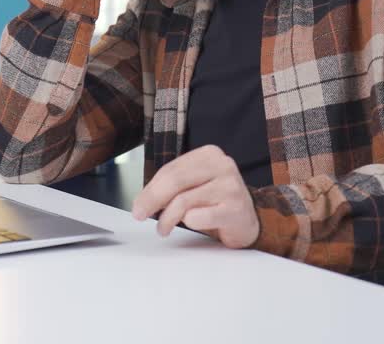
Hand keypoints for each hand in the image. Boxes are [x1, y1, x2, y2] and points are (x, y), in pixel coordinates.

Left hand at [131, 145, 259, 248]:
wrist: (246, 221)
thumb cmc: (216, 202)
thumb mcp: (193, 187)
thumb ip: (170, 187)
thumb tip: (141, 201)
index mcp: (209, 154)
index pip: (171, 169)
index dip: (150, 189)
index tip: (137, 205)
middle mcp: (223, 165)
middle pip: (175, 181)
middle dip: (152, 200)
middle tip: (139, 215)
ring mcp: (231, 186)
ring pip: (184, 200)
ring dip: (167, 218)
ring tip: (163, 228)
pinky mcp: (235, 209)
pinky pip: (200, 217)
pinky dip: (190, 223)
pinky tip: (192, 225)